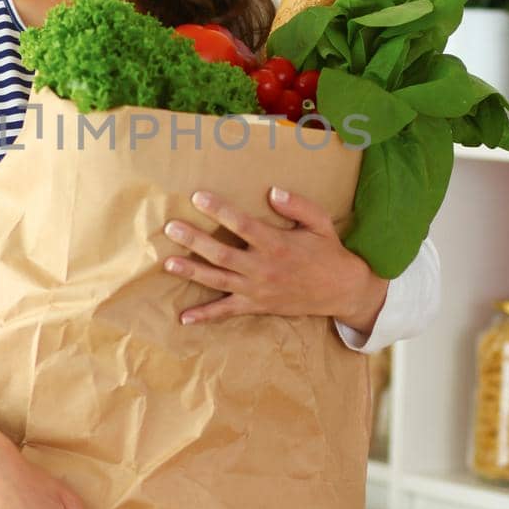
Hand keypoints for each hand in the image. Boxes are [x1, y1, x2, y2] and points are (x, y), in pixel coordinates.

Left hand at [162, 185, 388, 330]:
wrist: (341, 290)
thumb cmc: (328, 251)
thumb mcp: (319, 222)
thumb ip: (297, 206)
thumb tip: (272, 191)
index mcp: (276, 244)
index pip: (242, 225)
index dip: (219, 211)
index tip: (198, 197)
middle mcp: (262, 268)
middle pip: (222, 254)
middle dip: (194, 240)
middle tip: (171, 228)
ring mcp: (256, 289)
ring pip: (218, 280)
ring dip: (192, 272)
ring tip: (168, 263)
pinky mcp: (256, 306)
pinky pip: (227, 311)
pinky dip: (205, 315)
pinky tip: (185, 317)